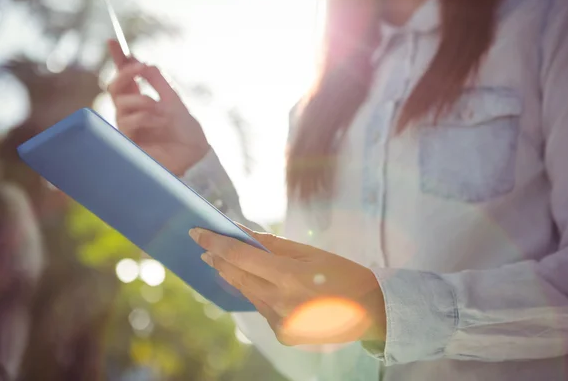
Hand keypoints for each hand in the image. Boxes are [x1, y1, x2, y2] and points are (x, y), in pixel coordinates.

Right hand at [106, 40, 208, 175]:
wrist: (194, 155)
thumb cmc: (186, 131)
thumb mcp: (174, 101)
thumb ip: (158, 82)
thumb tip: (142, 63)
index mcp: (143, 100)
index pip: (126, 77)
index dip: (118, 59)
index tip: (113, 41)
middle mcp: (132, 112)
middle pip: (114, 87)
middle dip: (124, 74)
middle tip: (138, 68)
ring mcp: (129, 126)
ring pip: (120, 103)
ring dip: (142, 101)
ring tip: (161, 110)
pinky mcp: (128, 142)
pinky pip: (126, 121)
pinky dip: (144, 116)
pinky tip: (159, 121)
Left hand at [189, 226, 386, 345]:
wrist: (370, 311)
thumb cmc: (343, 274)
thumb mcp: (310, 252)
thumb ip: (273, 244)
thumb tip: (242, 234)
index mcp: (289, 276)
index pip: (240, 256)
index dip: (215, 243)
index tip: (197, 232)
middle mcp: (279, 302)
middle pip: (237, 276)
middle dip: (218, 260)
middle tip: (205, 247)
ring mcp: (279, 323)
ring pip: (247, 293)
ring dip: (236, 276)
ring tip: (225, 261)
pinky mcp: (282, 335)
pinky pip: (262, 308)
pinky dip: (257, 293)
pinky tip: (261, 283)